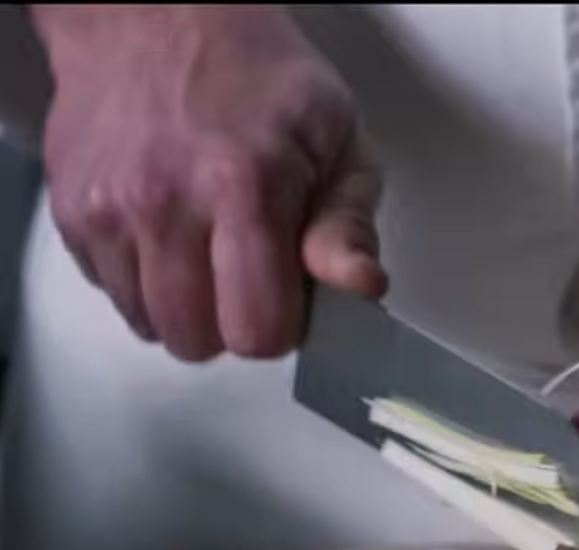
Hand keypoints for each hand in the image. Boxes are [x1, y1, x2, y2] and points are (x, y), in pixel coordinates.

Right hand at [32, 5, 385, 360]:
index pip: (257, 330)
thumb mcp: (339, 140)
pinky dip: (144, 279)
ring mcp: (107, 208)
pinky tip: (170, 234)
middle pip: (198, 341)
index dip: (283, 325)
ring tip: (209, 249)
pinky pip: (111, 292)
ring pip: (150, 324)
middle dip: (233, 322)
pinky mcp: (71, 211)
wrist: (158, 18)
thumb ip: (349, 224)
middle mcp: (165, 202)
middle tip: (250, 271)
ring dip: (186, 305)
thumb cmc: (258, 76)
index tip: (290, 296)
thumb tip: (359, 287)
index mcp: (244, 186)